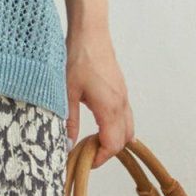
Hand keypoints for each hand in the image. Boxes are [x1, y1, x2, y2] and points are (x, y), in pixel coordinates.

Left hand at [66, 33, 133, 166]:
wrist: (91, 33)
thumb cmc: (78, 58)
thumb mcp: (67, 93)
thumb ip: (70, 121)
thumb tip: (68, 143)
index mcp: (109, 107)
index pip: (113, 145)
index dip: (100, 158)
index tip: (84, 162)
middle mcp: (121, 104)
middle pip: (124, 140)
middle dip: (107, 151)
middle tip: (86, 152)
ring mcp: (123, 96)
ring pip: (127, 128)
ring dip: (113, 138)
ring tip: (91, 139)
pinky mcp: (121, 90)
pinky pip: (125, 116)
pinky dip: (115, 126)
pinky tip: (97, 124)